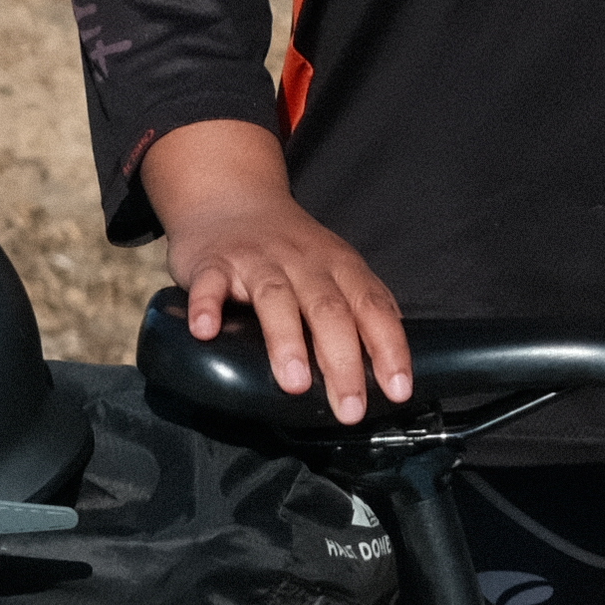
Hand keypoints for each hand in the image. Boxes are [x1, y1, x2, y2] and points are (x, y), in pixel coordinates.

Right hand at [138, 123, 413, 420]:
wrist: (231, 197)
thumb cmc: (290, 249)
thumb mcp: (334, 268)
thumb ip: (357, 309)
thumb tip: (386, 368)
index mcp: (340, 266)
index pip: (373, 306)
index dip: (389, 348)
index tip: (398, 390)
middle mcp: (303, 262)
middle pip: (329, 310)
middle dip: (343, 361)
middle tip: (349, 408)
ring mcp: (257, 260)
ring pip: (275, 298)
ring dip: (287, 340)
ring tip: (293, 383)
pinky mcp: (213, 263)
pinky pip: (209, 284)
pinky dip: (207, 305)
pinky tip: (206, 331)